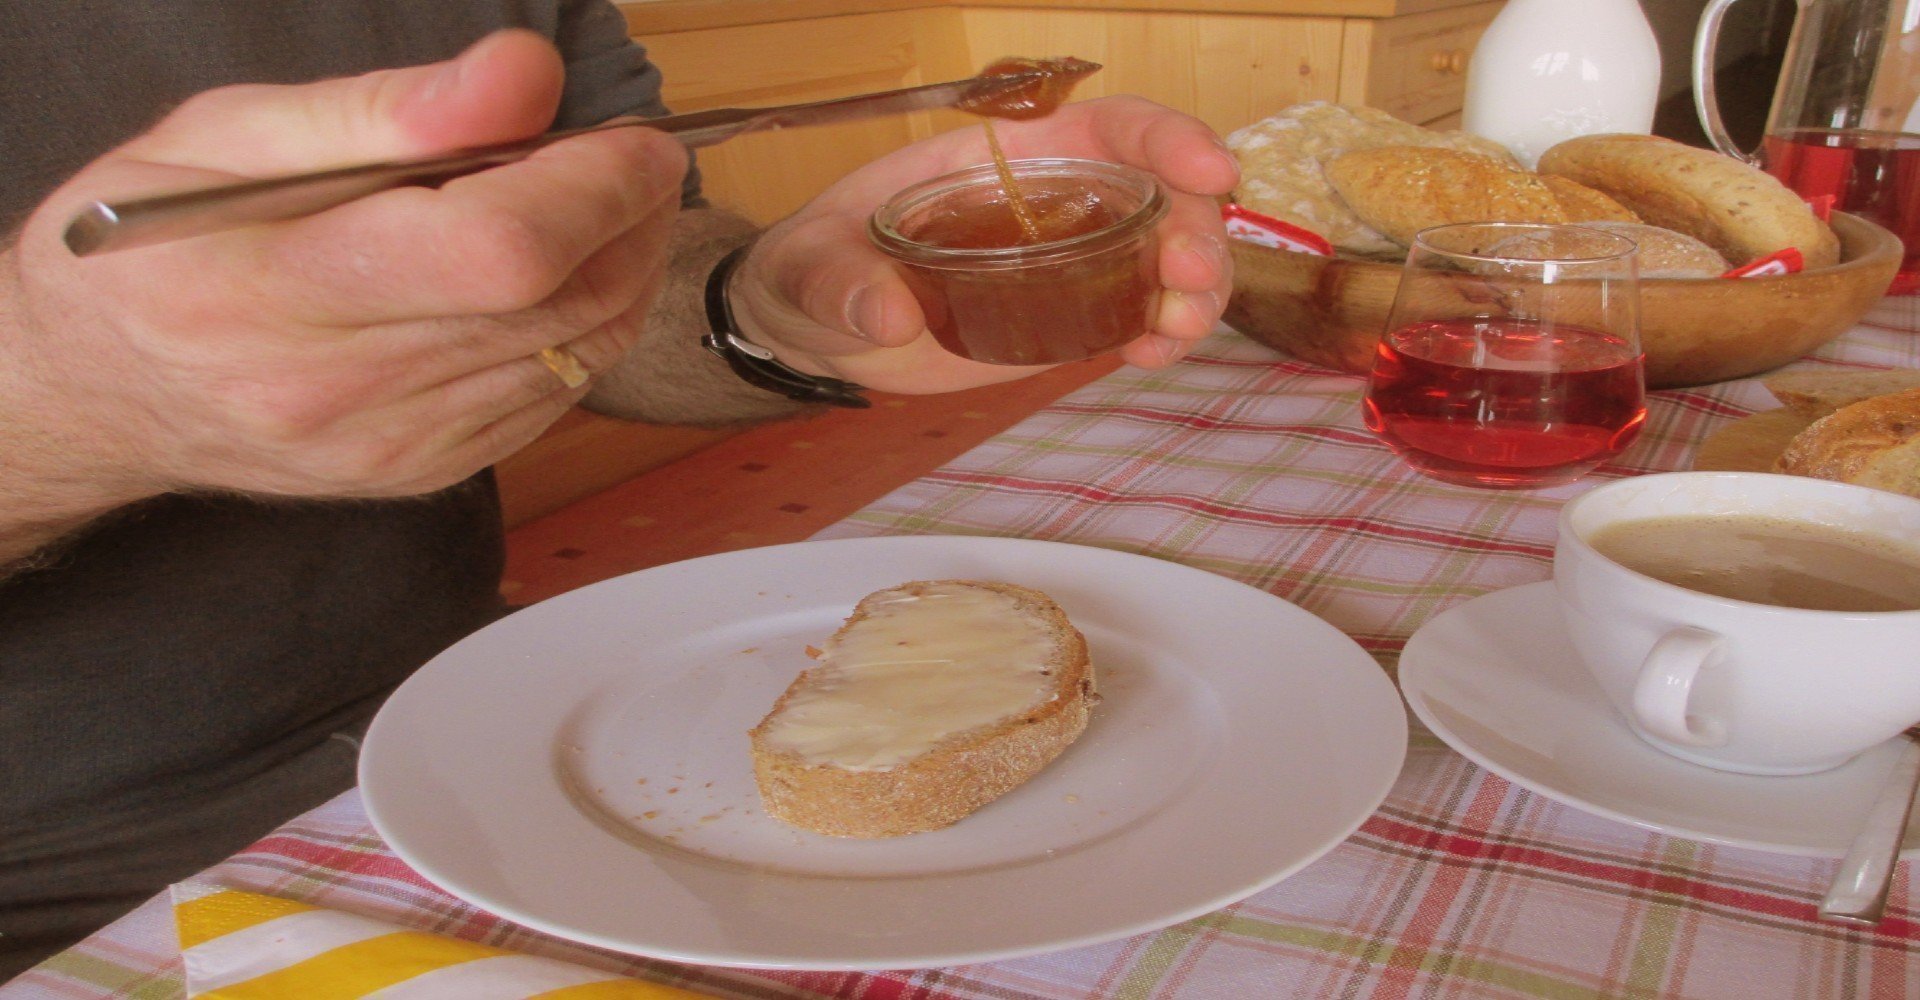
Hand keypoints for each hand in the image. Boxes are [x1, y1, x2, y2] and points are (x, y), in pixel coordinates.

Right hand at [3, 30, 685, 519]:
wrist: (95, 391)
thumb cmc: (149, 246)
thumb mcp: (228, 134)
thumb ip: (389, 108)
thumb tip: (526, 75)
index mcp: (277, 291)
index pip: (496, 252)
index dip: (594, 189)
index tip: (631, 139)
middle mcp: (340, 391)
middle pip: (557, 304)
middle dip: (628, 217)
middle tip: (635, 157)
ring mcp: (392, 446)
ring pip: (577, 355)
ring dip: (624, 269)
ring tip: (612, 201)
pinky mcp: (426, 471)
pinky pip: (554, 397)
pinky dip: (583, 326)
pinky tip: (560, 273)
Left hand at [728, 95, 1237, 394]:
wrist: (817, 331)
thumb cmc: (815, 269)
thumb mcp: (812, 265)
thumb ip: (840, 282)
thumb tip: (884, 312)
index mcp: (1008, 157)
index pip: (1109, 128)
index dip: (1168, 138)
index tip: (1208, 170)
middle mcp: (1057, 201)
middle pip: (1161, 196)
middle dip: (1196, 230)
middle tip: (1184, 281)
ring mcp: (1072, 262)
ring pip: (1166, 259)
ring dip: (1195, 291)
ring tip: (1175, 332)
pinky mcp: (1069, 317)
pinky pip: (1140, 316)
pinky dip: (1164, 334)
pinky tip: (1152, 355)